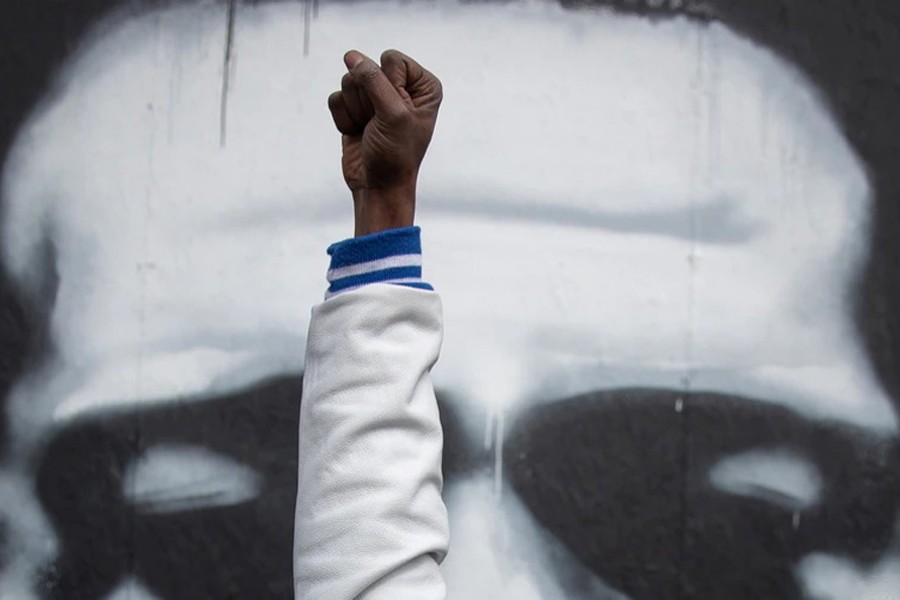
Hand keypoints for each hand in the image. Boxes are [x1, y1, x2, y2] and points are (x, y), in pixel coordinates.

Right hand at [327, 49, 442, 235]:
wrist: (378, 187)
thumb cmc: (395, 155)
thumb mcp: (392, 114)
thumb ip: (373, 80)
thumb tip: (351, 56)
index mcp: (423, 85)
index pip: (391, 59)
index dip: (387, 84)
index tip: (395, 112)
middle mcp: (401, 87)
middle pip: (367, 68)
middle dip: (367, 98)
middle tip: (379, 124)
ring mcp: (376, 98)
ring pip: (349, 81)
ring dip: (355, 109)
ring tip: (369, 129)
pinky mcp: (355, 109)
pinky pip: (337, 98)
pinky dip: (343, 118)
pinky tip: (357, 133)